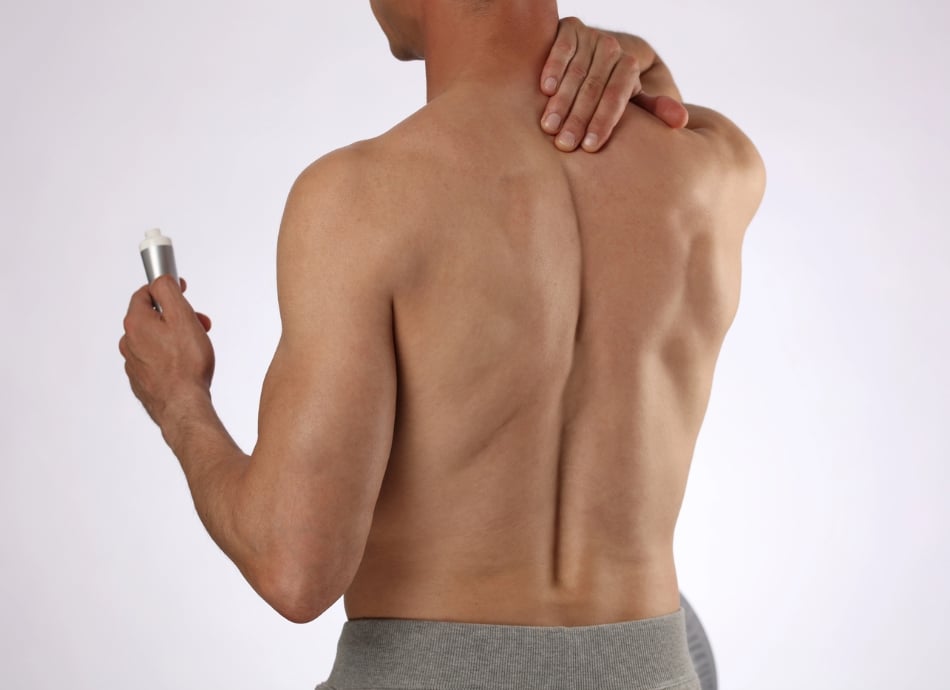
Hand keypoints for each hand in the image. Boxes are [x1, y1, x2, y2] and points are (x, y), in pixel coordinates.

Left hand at [120, 275, 214, 428]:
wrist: (183, 405)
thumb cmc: (186, 364)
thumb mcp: (182, 316)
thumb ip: (167, 291)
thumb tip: (160, 279)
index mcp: (136, 323)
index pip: (145, 293)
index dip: (166, 288)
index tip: (181, 289)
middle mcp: (129, 341)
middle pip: (152, 317)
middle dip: (177, 316)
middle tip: (199, 324)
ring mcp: (133, 363)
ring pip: (154, 339)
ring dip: (174, 337)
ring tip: (196, 348)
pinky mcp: (141, 380)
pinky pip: (154, 359)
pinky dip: (169, 356)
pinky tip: (185, 365)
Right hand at [540, 17, 689, 151]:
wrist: (592, 53)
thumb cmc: (609, 88)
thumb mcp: (633, 99)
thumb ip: (653, 110)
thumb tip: (681, 121)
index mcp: (630, 68)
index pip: (617, 98)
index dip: (603, 122)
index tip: (590, 147)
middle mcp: (613, 50)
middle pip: (594, 88)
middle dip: (578, 118)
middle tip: (565, 144)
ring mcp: (592, 37)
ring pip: (576, 72)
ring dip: (561, 101)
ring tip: (549, 127)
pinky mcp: (570, 28)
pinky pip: (562, 47)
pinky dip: (554, 67)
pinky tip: (545, 90)